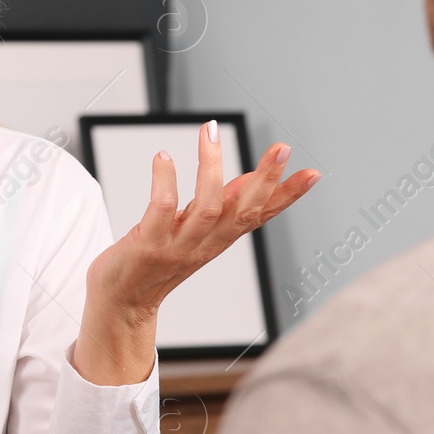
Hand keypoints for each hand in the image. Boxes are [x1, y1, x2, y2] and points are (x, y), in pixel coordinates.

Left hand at [86, 124, 318, 322]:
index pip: (261, 215)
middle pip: (243, 212)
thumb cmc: (157, 261)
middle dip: (266, 180)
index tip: (313, 173)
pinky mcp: (148, 245)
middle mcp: (205, 243)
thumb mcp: (198, 231)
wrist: (121, 302)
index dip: (288, 196)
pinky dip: (165, 182)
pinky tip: (164, 157)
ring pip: (206, 208)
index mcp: (220, 238)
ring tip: (211, 131)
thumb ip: (224, 206)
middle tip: (282, 148)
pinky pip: (161, 210)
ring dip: (211, 168)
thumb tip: (251, 178)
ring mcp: (177, 246)